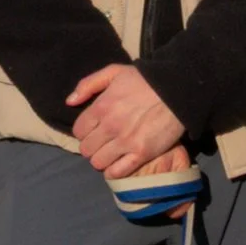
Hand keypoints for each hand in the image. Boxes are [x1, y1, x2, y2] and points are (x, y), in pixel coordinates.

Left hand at [67, 63, 188, 182]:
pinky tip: (118, 164)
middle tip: (102, 143)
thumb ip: (88, 84)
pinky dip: (114, 171)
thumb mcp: (114, 72)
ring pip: (98, 162)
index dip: (84, 132)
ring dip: (101, 160)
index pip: (78, 131)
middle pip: (86, 149)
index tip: (93, 131)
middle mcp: (110, 126)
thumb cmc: (144, 80)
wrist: (176, 90)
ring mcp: (125, 142)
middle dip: (92, 147)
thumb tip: (69, 102)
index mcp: (101, 107)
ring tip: (110, 154)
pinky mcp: (141, 154)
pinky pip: (117, 172)